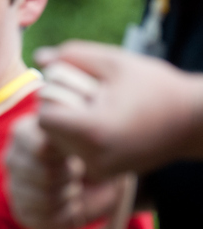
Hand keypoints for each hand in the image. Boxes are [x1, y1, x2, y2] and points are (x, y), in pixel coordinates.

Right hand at [5, 115, 125, 228]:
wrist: (102, 176)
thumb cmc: (93, 148)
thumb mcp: (88, 126)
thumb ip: (74, 117)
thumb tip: (59, 113)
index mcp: (22, 133)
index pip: (41, 148)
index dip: (64, 154)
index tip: (76, 152)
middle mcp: (12, 159)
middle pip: (44, 175)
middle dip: (70, 176)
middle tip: (80, 171)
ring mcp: (14, 188)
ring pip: (44, 199)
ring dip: (70, 196)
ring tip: (76, 188)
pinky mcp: (22, 213)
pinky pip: (45, 220)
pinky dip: (67, 216)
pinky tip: (72, 206)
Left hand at [34, 41, 202, 177]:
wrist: (192, 121)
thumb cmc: (156, 86)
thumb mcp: (116, 62)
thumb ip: (74, 56)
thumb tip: (40, 56)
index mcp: (95, 131)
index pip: (45, 117)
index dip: (53, 98)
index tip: (75, 87)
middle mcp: (93, 156)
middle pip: (49, 131)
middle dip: (60, 109)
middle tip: (88, 96)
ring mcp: (99, 168)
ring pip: (59, 142)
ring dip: (68, 123)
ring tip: (99, 109)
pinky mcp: (103, 172)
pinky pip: (74, 151)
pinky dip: (80, 135)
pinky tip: (105, 123)